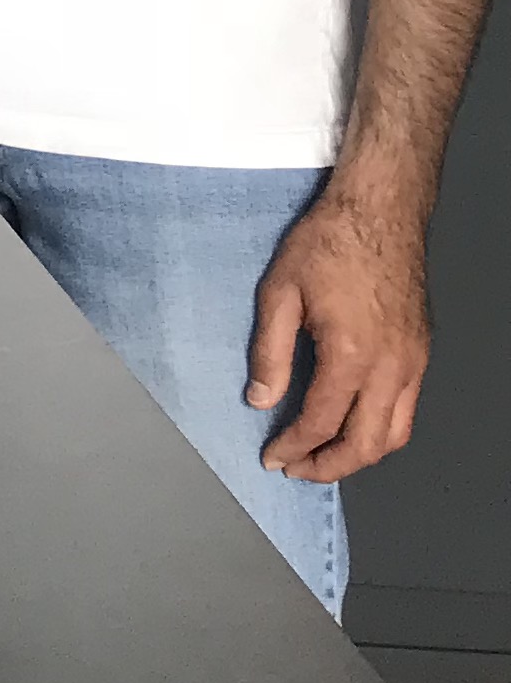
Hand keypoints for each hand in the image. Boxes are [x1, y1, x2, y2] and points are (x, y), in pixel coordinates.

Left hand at [250, 183, 431, 481]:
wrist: (378, 213)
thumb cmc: (328, 244)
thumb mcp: (279, 293)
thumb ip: (270, 353)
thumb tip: (261, 400)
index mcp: (351, 354)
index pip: (321, 422)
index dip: (294, 447)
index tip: (273, 457)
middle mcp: (390, 367)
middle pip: (366, 443)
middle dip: (330, 466)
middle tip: (297, 469)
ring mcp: (413, 363)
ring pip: (395, 434)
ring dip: (360, 455)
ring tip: (324, 458)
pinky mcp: (421, 354)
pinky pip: (407, 410)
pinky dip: (381, 431)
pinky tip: (355, 426)